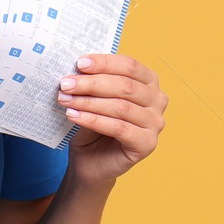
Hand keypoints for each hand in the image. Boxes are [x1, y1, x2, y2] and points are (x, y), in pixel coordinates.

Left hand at [56, 53, 166, 188]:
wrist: (91, 160)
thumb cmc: (93, 125)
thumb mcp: (93, 97)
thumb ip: (92, 81)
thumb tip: (77, 68)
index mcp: (149, 81)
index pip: (129, 66)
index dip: (104, 63)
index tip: (79, 63)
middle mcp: (158, 100)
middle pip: (125, 86)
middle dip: (92, 83)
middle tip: (66, 83)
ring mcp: (155, 123)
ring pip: (121, 107)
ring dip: (89, 102)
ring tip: (65, 100)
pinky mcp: (147, 144)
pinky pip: (118, 128)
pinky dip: (93, 120)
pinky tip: (74, 116)